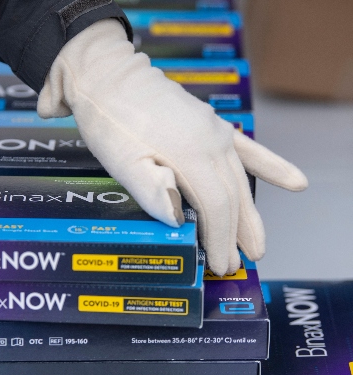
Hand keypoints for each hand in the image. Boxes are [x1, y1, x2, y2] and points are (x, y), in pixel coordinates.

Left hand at [37, 19, 306, 275]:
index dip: (221, 239)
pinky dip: (271, 166)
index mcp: (190, 154)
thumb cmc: (111, 121)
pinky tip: (295, 182)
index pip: (216, 207)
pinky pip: (247, 149)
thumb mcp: (120, 160)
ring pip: (240, 180)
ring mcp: (215, 131)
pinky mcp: (211, 124)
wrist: (109, 77)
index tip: (222, 264)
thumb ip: (151, 190)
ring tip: (257, 244)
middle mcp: (212, 142)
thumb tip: (179, 220)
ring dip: (249, 214)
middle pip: (232, 197)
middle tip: (236, 265)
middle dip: (235, 235)